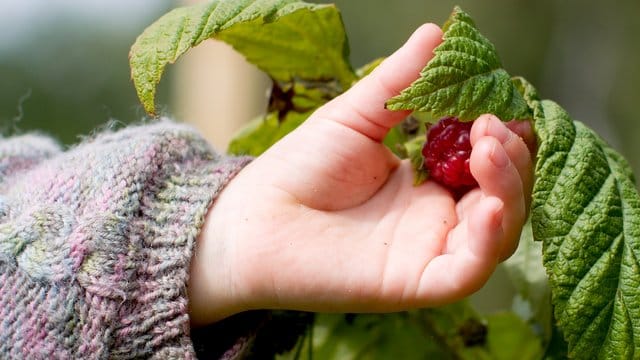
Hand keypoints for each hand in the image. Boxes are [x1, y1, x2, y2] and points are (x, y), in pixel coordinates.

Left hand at [188, 23, 534, 324]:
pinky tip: (487, 205)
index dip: (502, 134)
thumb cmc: (299, 169)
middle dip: (511, 158)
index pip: (487, 160)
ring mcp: (428, 251)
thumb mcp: (355, 117)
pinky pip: (468, 271)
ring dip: (508, 189)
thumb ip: (399, 81)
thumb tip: (436, 31)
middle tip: (493, 126)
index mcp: (424, 181)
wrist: (253, 222)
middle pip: (502, 195)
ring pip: (498, 232)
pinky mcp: (415, 283)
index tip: (498, 104)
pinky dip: (489, 241)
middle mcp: (434, 218)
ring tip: (489, 148)